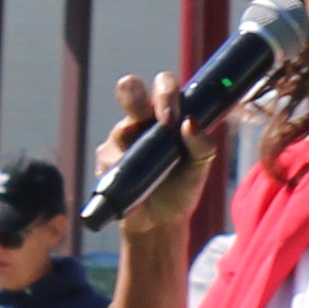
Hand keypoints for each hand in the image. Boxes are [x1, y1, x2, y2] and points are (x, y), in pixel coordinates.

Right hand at [97, 71, 204, 245]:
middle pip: (129, 89)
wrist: (160, 222)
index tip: (172, 118)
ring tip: (145, 170)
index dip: (165, 93)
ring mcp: (120, 139)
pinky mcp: (105, 161)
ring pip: (118, 130)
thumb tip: (191, 123)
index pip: (163, 85)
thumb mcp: (199, 168)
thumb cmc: (181, 187)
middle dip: (132, 95)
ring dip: (130, 147)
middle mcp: (141, 120)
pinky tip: (134, 186)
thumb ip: (202, 145)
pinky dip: (122, 172)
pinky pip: (108, 160)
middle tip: (143, 117)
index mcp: (167, 113)